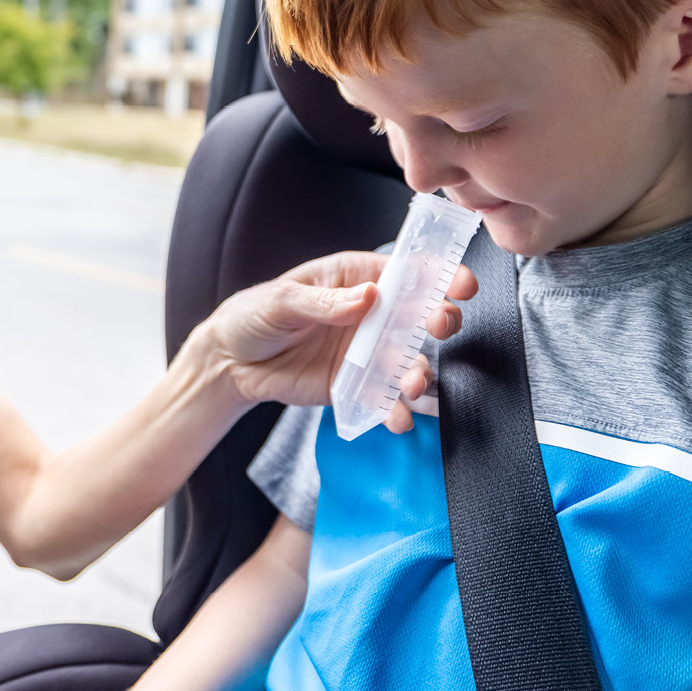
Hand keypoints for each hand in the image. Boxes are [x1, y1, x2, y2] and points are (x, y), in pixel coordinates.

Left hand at [196, 250, 476, 414]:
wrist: (230, 364)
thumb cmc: (253, 316)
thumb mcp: (281, 301)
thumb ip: (324, 301)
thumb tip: (368, 296)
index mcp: (354, 279)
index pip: (405, 271)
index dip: (438, 274)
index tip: (461, 284)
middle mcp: (370, 314)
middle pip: (418, 315)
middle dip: (440, 319)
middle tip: (443, 327)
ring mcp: (366, 352)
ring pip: (408, 360)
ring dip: (420, 372)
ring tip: (414, 385)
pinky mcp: (356, 386)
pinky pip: (384, 399)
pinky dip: (396, 411)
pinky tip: (399, 419)